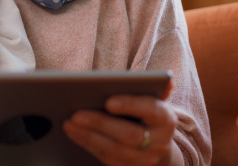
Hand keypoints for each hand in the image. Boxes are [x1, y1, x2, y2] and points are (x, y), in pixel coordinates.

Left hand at [63, 95, 181, 165]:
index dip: (130, 105)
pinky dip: (87, 143)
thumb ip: (151, 87)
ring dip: (88, 136)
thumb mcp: (152, 98)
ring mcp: (144, 159)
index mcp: (166, 119)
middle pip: (129, 135)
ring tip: (69, 122)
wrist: (156, 142)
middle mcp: (159, 142)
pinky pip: (105, 158)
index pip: (151, 110)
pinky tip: (73, 132)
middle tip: (76, 114)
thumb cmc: (147, 112)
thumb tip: (168, 81)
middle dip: (101, 124)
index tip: (109, 101)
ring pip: (114, 151)